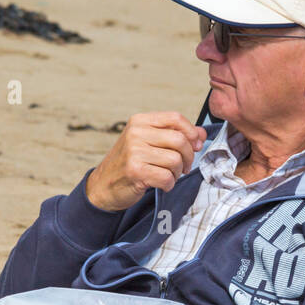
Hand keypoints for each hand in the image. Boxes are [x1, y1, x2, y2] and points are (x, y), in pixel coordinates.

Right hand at [84, 112, 206, 211]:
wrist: (103, 186)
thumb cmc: (129, 163)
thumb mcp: (148, 143)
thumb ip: (174, 135)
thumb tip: (201, 134)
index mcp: (139, 121)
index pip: (176, 118)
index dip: (192, 132)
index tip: (196, 145)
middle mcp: (136, 133)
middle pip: (179, 140)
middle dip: (188, 157)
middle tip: (184, 167)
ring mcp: (134, 152)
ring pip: (175, 160)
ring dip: (177, 173)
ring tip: (169, 175)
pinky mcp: (135, 171)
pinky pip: (167, 177)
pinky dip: (169, 184)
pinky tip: (161, 184)